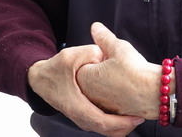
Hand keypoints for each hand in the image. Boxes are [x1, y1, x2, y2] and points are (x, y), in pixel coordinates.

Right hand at [28, 44, 144, 135]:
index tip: (137, 117)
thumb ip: (87, 52)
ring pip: (107, 130)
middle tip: (141, 117)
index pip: (104, 123)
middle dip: (126, 126)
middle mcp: (81, 117)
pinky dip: (115, 122)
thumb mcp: (69, 57)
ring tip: (136, 114)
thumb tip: (102, 53)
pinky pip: (103, 125)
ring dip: (121, 125)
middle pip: (108, 131)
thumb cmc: (54, 70)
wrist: (40, 79)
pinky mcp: (84, 115)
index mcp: (78, 107)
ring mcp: (82, 118)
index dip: (122, 122)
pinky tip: (124, 111)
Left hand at [77, 22, 170, 119]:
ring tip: (124, 77)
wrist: (156, 94)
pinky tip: (128, 89)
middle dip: (102, 68)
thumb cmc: (136, 71)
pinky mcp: (113, 114)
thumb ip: (103, 37)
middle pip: (92, 75)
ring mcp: (100, 106)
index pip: (85, 61)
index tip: (111, 57)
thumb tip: (96, 28)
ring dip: (109, 81)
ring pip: (102, 88)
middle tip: (118, 66)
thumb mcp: (118, 47)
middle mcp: (88, 95)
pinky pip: (111, 100)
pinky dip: (117, 94)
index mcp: (84, 77)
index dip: (100, 55)